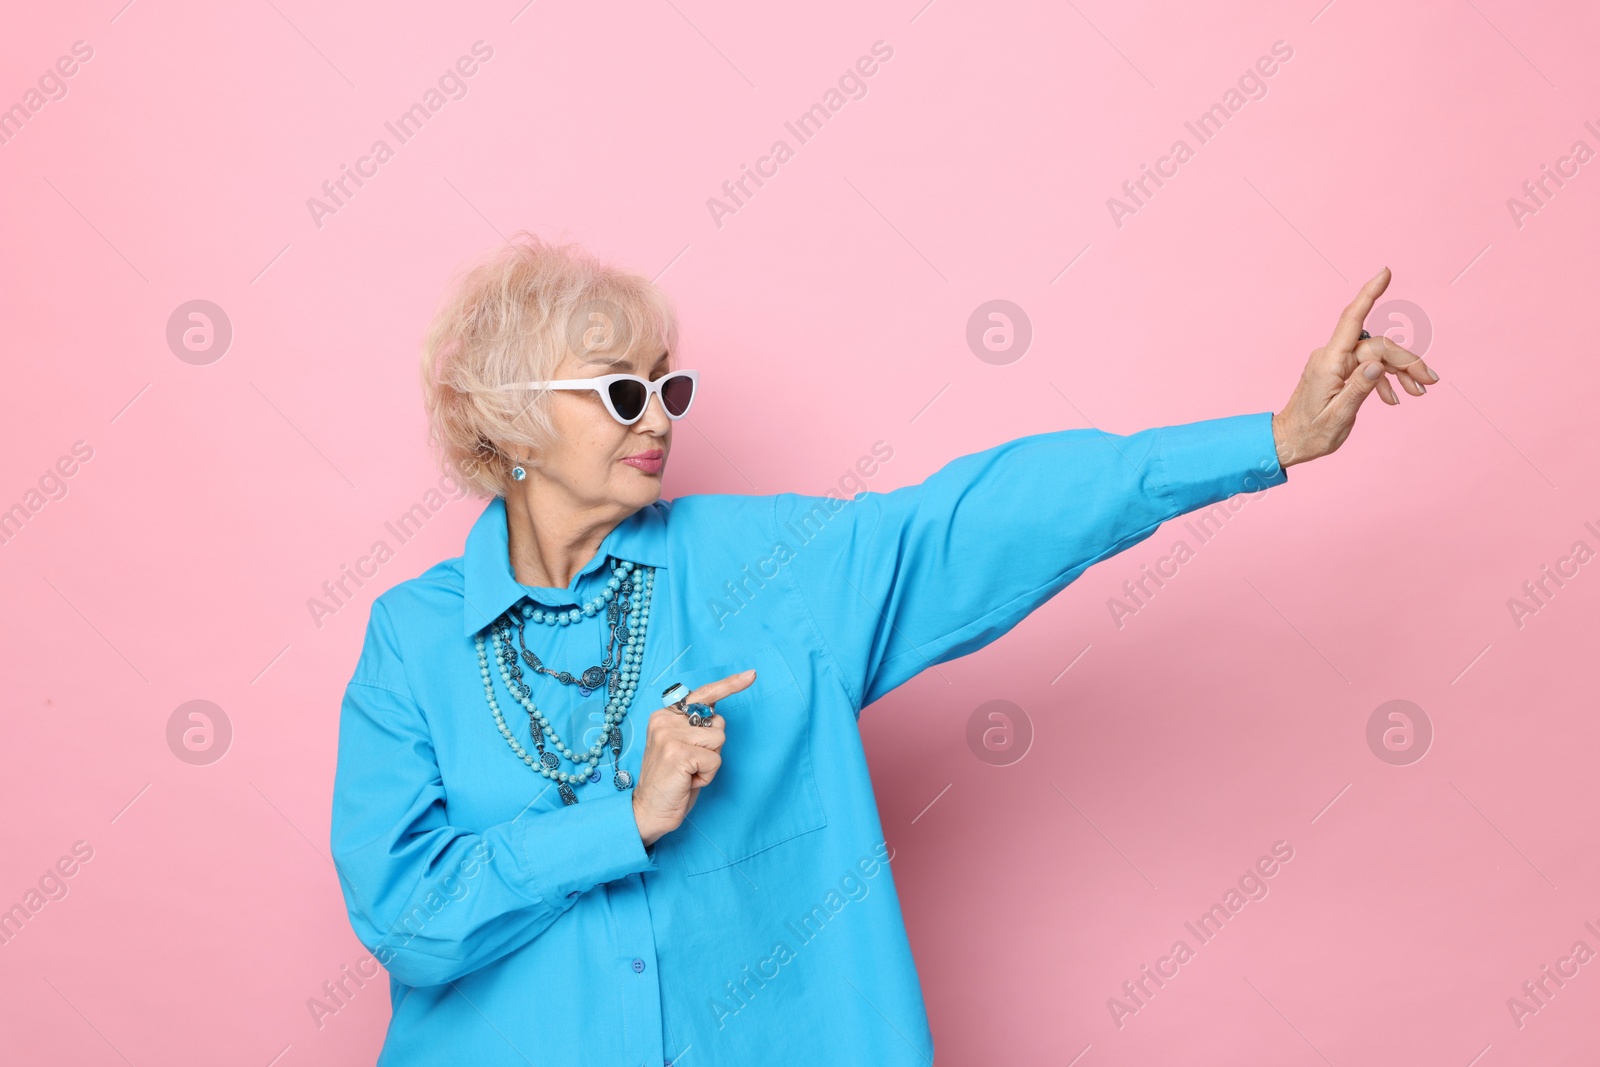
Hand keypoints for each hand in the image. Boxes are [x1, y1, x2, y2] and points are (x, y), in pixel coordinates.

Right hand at [631, 668, 755, 847]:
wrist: (648, 811)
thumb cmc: (671, 781)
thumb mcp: (682, 747)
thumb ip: (696, 728)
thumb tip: (717, 716)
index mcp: (665, 715)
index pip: (703, 694)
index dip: (729, 684)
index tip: (752, 675)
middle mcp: (665, 720)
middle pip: (717, 723)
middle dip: (712, 747)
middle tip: (691, 764)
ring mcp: (670, 735)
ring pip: (719, 740)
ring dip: (710, 763)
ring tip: (689, 773)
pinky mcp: (678, 753)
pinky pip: (715, 759)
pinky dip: (707, 775)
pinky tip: (689, 781)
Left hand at [1270, 267, 1438, 467]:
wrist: (1289, 442)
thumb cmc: (1310, 434)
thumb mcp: (1338, 417)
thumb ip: (1358, 389)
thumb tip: (1377, 365)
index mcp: (1329, 363)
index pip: (1352, 319)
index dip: (1369, 294)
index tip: (1385, 272)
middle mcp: (1331, 356)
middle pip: (1377, 345)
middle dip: (1406, 360)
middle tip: (1429, 381)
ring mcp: (1335, 362)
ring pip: (1376, 356)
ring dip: (1400, 371)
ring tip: (1419, 391)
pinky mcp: (1338, 371)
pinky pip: (1368, 366)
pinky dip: (1385, 379)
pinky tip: (1396, 397)